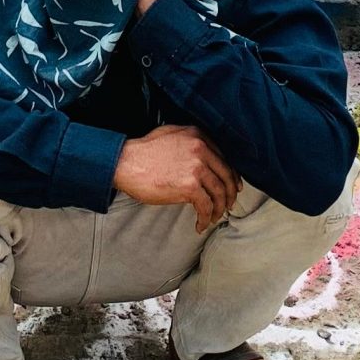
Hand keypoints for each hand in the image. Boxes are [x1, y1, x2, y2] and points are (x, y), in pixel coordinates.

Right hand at [114, 125, 240, 232]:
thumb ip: (189, 141)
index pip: (223, 158)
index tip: (232, 186)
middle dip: (230, 194)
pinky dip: (205, 219)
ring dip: (219, 209)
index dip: (230, 176)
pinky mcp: (189, 187)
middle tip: (229, 205)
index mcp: (198, 136)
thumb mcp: (170, 134)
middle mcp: (201, 149)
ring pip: (220, 193)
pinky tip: (200, 224)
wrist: (126, 163)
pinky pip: (206, 207)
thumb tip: (201, 156)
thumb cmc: (143, 151)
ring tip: (214, 217)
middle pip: (226, 176)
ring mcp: (197, 168)